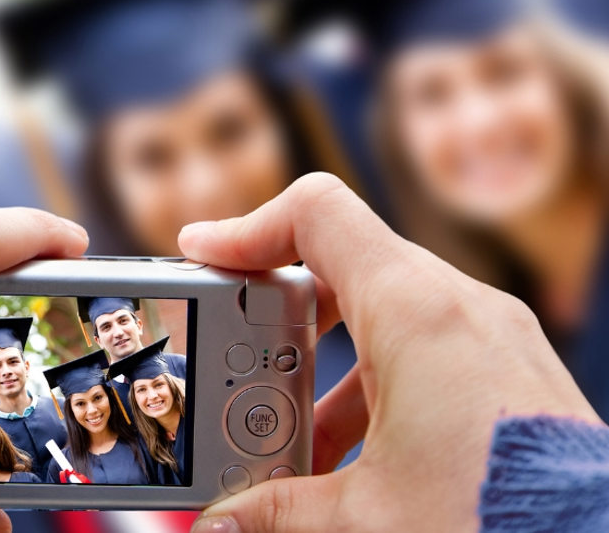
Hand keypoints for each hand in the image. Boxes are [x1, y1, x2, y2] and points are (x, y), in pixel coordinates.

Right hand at [179, 173, 599, 532]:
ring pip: (383, 316)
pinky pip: (426, 351)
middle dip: (278, 316)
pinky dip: (374, 388)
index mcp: (418, 311)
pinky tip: (355, 462)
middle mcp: (462, 306)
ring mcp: (494, 338)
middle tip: (236, 367)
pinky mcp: (513, 375)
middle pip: (342, 266)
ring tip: (290, 442)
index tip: (202, 255)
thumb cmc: (499, 525)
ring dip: (325, 367)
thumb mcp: (368, 522)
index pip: (317, 214)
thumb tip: (221, 526)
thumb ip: (277, 512)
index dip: (246, 226)